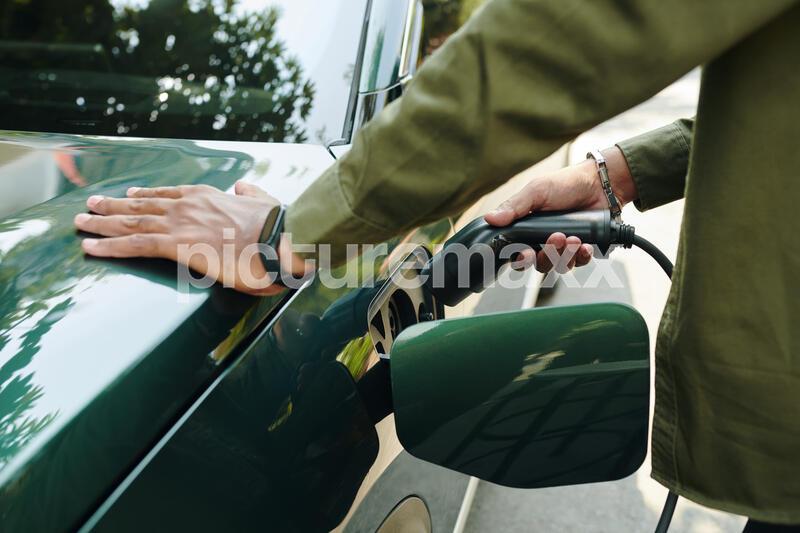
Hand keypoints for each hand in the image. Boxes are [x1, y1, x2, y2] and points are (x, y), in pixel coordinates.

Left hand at [74, 181, 308, 295]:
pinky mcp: (176, 243)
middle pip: (142, 205)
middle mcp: (189, 204)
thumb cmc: (278, 228)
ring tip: (80, 223)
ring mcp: (180, 222)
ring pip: (131, 221)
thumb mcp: (265, 202)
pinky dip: (109, 245)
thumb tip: (244, 187)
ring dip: (102, 222)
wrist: (280, 239)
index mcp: (210, 197)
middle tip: (91, 205)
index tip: (130, 195)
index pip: (170, 194)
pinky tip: (90, 247)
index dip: (147, 195)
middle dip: (113, 206)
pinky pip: (134, 244)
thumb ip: (250, 194)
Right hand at [484, 146, 635, 272]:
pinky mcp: (582, 250)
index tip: (526, 253)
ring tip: (574, 238)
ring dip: (565, 255)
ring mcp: (563, 248)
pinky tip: (585, 245)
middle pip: (538, 265)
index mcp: (527, 231)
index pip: (516, 254)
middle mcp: (543, 243)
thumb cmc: (565, 184)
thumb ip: (514, 207)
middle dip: (547, 256)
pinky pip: (579, 263)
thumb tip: (490, 218)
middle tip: (556, 238)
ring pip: (559, 267)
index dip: (520, 259)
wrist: (599, 183)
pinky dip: (581, 257)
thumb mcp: (536, 191)